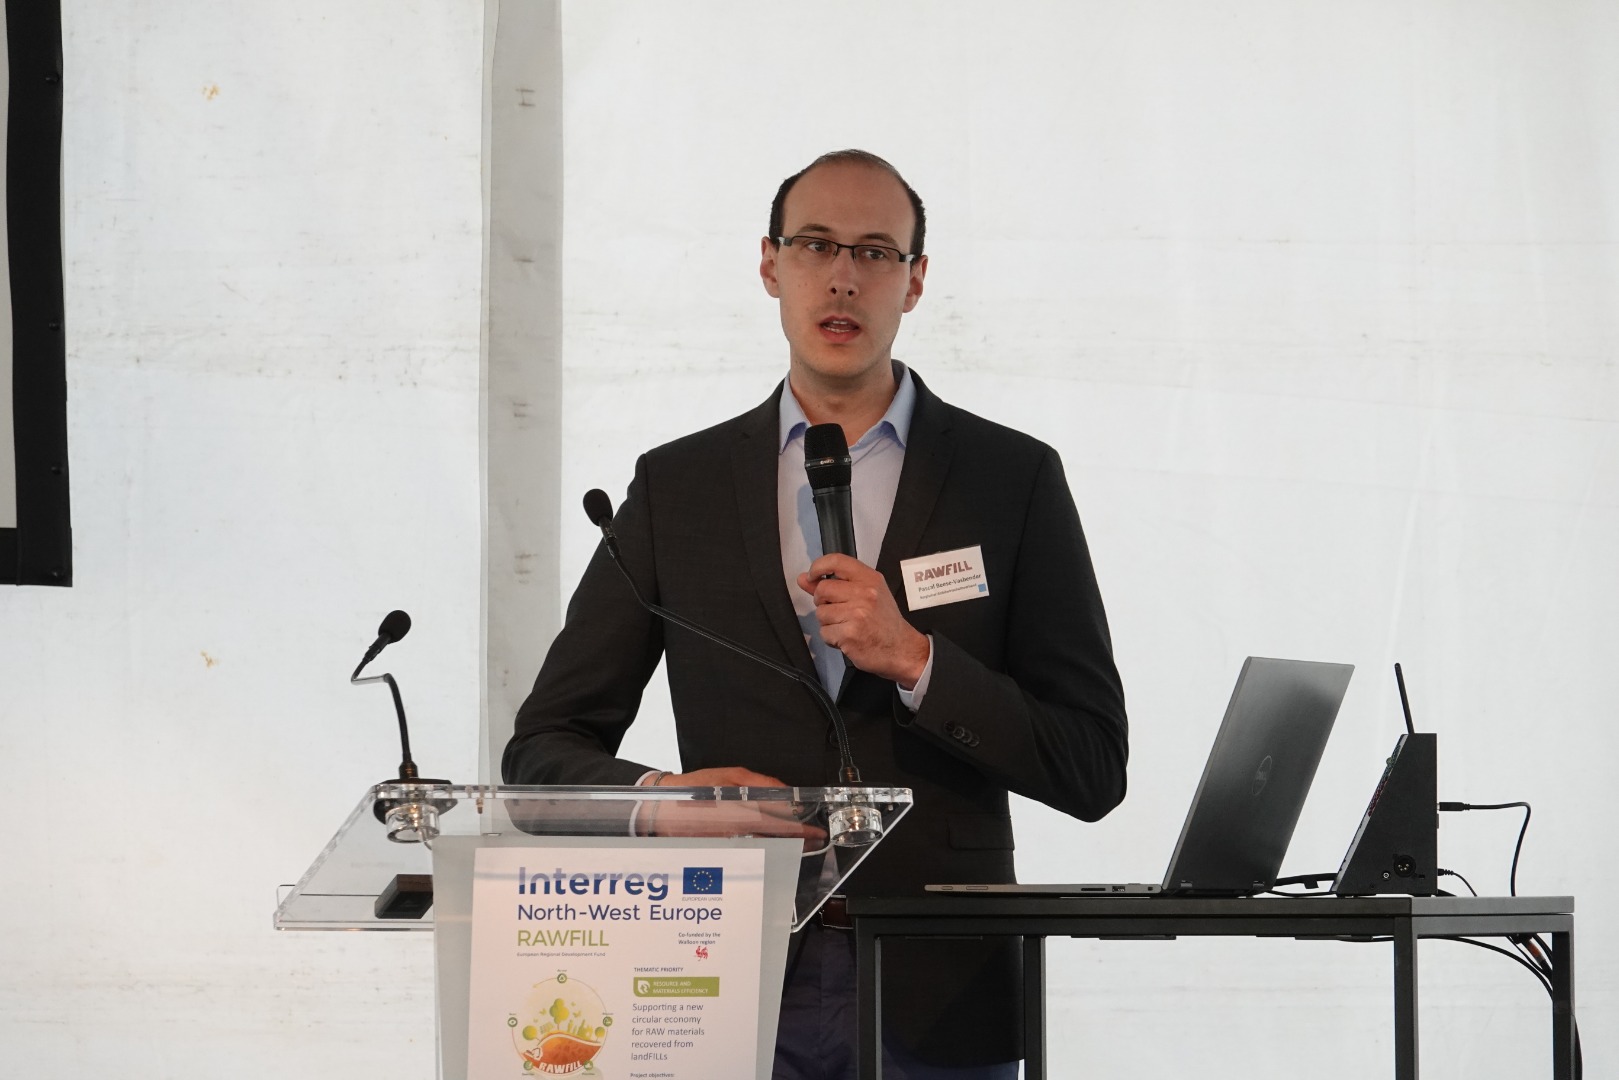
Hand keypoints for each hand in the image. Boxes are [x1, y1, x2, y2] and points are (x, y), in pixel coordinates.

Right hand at [640, 766, 823, 847]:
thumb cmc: (696, 789)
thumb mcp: (731, 776)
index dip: (800, 830)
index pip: (779, 825)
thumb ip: (762, 784)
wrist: (661, 808)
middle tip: (811, 841)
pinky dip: (762, 853)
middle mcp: (736, 835)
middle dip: (795, 843)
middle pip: (774, 844)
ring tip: (797, 846)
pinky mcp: (719, 855)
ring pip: (763, 852)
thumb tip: (787, 792)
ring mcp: (728, 849)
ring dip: (782, 849)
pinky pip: (747, 856)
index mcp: (740, 814)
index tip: (815, 833)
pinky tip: (770, 849)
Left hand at [797, 553, 929, 688]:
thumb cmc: (885, 622)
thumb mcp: (867, 595)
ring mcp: (857, 614)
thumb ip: (834, 584)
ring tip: (847, 626)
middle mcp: (865, 593)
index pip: (836, 561)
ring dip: (828, 623)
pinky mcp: (849, 634)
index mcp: (870, 579)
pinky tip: (847, 638)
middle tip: (838, 610)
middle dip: (823, 602)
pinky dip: (832, 638)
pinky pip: (824, 633)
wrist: (902, 649)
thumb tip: (803, 578)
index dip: (818, 566)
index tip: (812, 576)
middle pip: (822, 590)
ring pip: (821, 613)